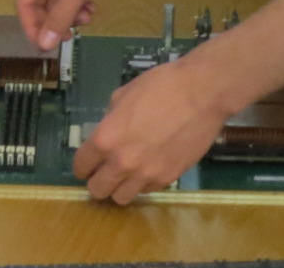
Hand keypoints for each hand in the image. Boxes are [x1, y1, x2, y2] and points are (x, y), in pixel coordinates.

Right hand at [16, 0, 147, 48]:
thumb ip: (61, 16)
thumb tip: (43, 44)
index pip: (24, 2)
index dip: (32, 27)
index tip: (44, 48)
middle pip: (40, 2)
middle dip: (54, 21)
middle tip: (70, 37)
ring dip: (69, 13)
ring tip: (87, 19)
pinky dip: (78, 4)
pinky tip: (92, 9)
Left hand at [73, 54, 233, 203]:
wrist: (202, 93)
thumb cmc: (161, 85)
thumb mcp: (124, 94)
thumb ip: (110, 118)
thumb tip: (108, 130)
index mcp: (106, 138)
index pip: (81, 165)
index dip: (82, 165)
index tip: (87, 163)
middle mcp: (122, 162)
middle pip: (98, 190)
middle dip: (97, 181)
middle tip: (105, 171)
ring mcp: (146, 174)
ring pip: (121, 198)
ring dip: (120, 187)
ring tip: (127, 174)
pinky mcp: (168, 179)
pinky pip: (147, 190)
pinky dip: (144, 183)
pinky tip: (150, 167)